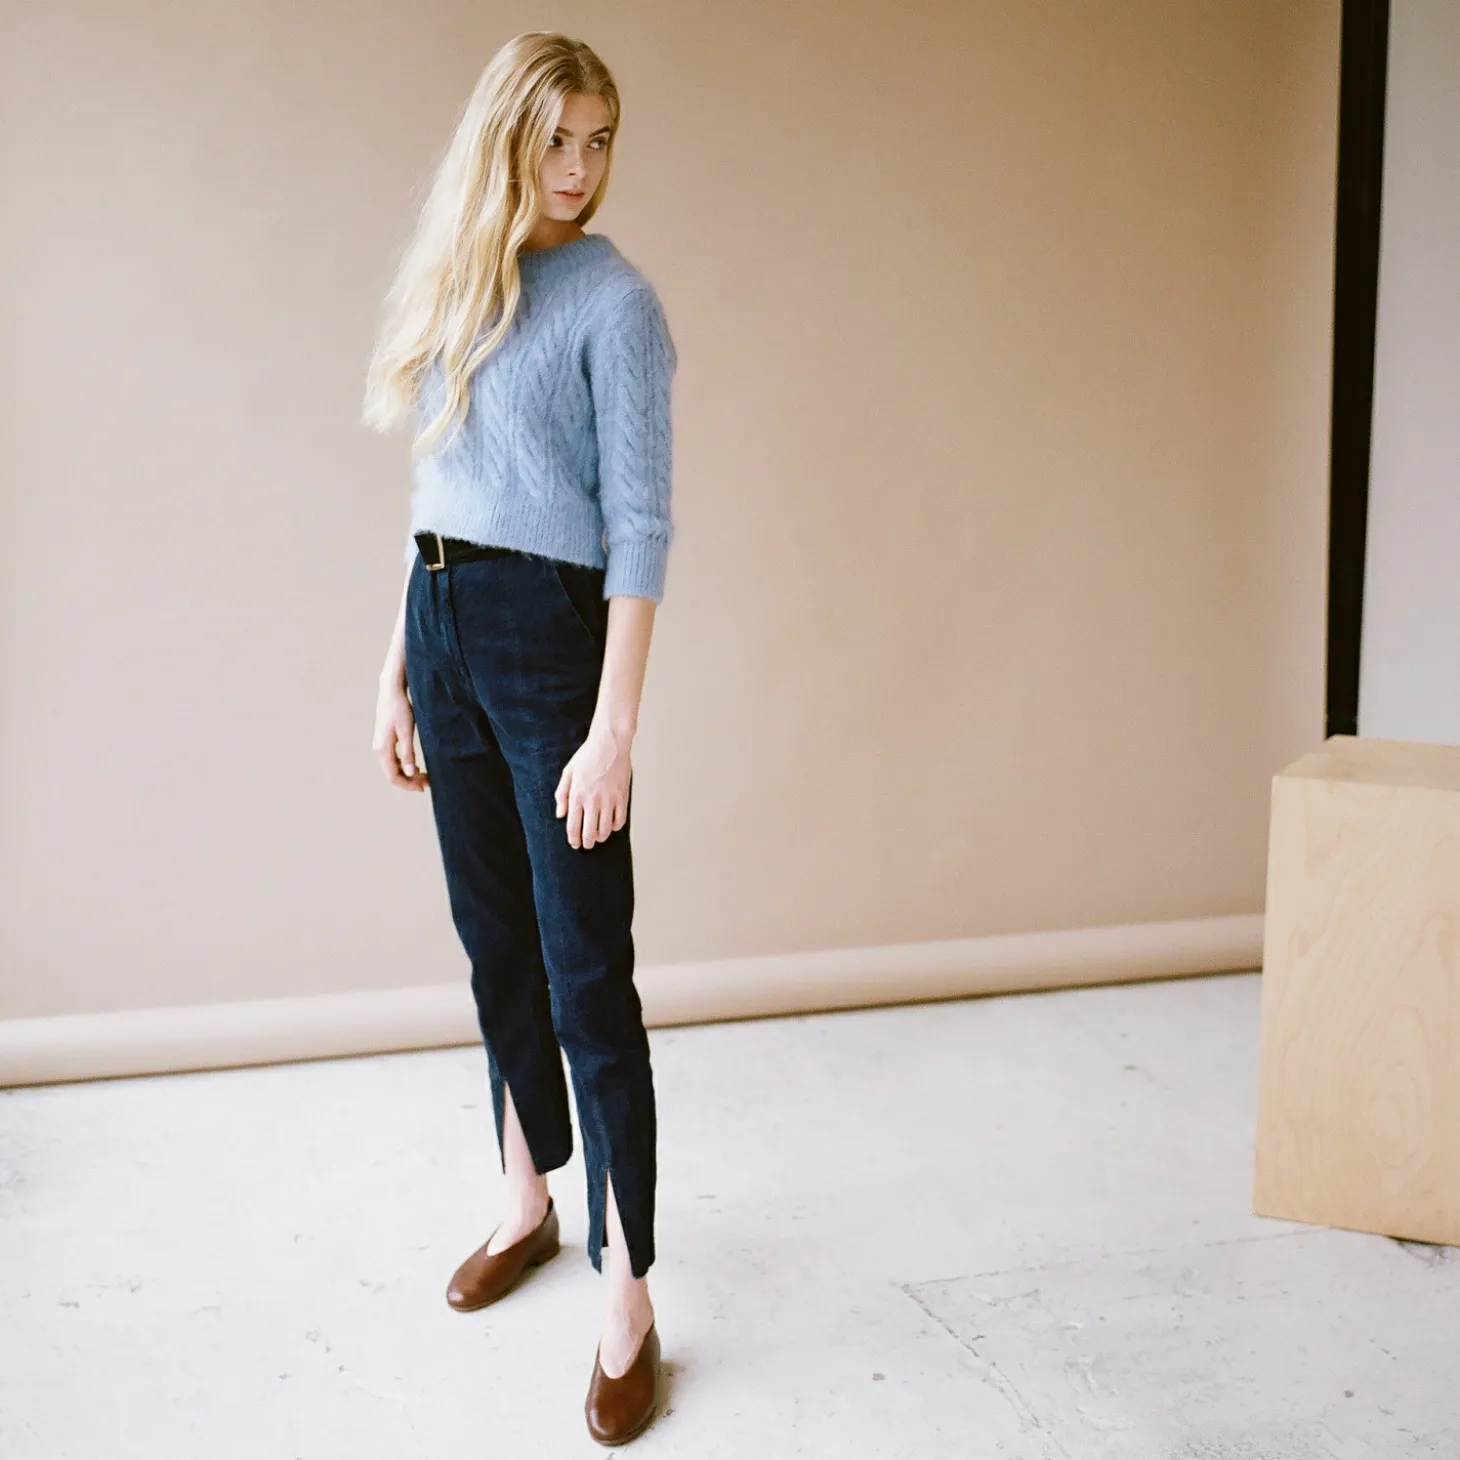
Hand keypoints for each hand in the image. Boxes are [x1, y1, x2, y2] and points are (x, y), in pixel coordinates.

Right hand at [373, 676, 428, 790]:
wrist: (391, 691)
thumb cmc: (400, 709)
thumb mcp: (407, 731)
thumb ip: (408, 753)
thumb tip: (410, 774)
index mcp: (382, 749)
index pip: (393, 777)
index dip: (407, 785)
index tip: (423, 788)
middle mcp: (378, 749)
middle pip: (393, 774)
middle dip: (409, 781)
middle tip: (428, 783)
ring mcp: (380, 745)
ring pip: (393, 767)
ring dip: (408, 774)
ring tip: (425, 775)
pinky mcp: (384, 741)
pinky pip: (393, 759)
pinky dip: (405, 765)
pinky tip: (416, 765)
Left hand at [555, 724, 630, 847]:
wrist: (609, 743)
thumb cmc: (587, 756)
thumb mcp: (568, 772)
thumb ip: (562, 795)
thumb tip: (560, 815)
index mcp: (577, 795)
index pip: (573, 826)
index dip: (573, 839)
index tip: (575, 844)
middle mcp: (593, 800)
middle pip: (590, 833)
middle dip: (587, 843)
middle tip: (587, 845)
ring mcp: (609, 799)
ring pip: (606, 830)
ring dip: (601, 837)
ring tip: (599, 837)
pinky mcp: (622, 797)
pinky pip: (620, 820)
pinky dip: (616, 827)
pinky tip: (612, 825)